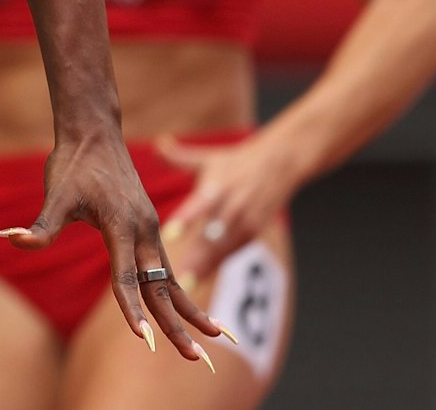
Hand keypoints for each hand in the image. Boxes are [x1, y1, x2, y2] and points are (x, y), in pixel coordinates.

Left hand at [0, 132, 223, 363]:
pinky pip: (167, 265)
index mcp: (122, 225)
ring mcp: (150, 229)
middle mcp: (144, 231)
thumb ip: (40, 226)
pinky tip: (190, 307)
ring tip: (217, 337)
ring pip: (171, 278)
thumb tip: (11, 238)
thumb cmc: (74, 163)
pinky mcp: (149, 227)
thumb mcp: (56, 194)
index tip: (143, 339)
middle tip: (196, 358)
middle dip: (177, 323)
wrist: (94, 131)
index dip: (131, 309)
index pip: (126, 277)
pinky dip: (180, 289)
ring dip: (190, 309)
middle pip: (161, 286)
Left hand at [159, 133, 297, 286]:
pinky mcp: (251, 234)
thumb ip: (180, 157)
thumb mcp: (208, 157)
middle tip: (173, 278)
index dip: (186, 219)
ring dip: (204, 269)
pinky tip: (199, 283)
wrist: (278, 165)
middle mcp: (232, 207)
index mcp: (218, 186)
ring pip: (222, 250)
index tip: (169, 234)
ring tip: (184, 290)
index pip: (200, 204)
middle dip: (194, 257)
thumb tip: (157, 145)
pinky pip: (230, 254)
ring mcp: (244, 223)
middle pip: (211, 235)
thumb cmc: (233, 161)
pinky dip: (216, 268)